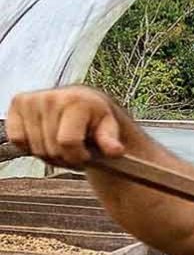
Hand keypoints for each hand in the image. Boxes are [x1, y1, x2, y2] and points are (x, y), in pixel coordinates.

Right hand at [5, 87, 127, 166]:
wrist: (83, 102)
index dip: (78, 156)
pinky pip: (17, 139)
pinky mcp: (17, 103)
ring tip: (62, 144)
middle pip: (51, 149)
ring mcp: (31, 100)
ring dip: (49, 154)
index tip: (87, 153)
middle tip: (75, 149)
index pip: (67, 143)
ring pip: (35, 147)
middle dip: (65, 157)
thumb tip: (115, 151)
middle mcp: (50, 97)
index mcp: (75, 101)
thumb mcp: (109, 129)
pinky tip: (45, 137)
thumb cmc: (97, 118)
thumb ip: (110, 141)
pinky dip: (30, 145)